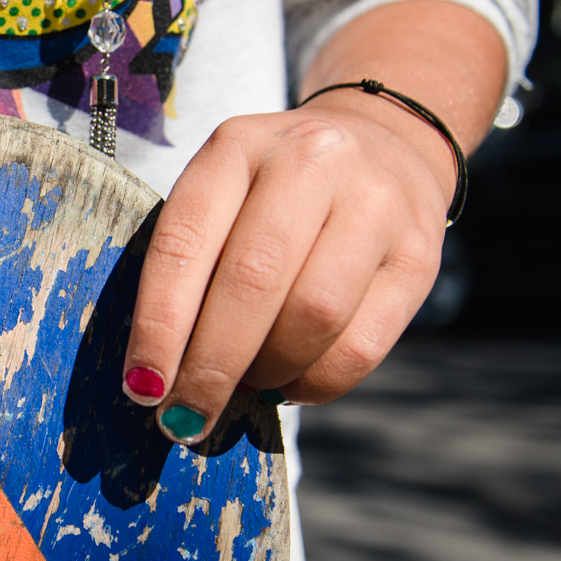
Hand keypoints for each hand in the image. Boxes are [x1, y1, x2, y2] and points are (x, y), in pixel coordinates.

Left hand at [120, 0, 503, 437]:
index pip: (184, 243)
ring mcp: (374, 206)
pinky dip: (315, 384)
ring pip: (312, 317)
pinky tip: (291, 385)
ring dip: (266, 374)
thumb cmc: (276, 190)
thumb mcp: (225, 192)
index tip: (142, 387)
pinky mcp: (419, 257)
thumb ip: (193, 263)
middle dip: (211, 366)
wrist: (389, 145)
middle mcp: (310, 162)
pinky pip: (361, 347)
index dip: (158, 325)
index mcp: (237, 146)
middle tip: (186, 416)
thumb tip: (160, 376)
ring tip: (246, 386)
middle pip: (252, 284)